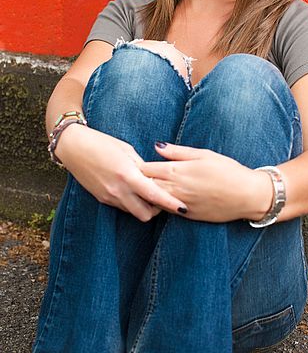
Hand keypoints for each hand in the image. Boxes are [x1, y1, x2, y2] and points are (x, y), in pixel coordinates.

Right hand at [55, 124, 187, 221]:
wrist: (74, 147)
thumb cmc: (102, 143)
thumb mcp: (127, 150)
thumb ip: (142, 166)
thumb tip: (156, 176)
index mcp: (127, 174)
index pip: (154, 195)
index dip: (170, 203)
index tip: (183, 208)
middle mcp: (118, 190)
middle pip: (146, 213)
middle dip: (157, 210)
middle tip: (164, 198)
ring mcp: (109, 196)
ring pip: (134, 213)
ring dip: (144, 207)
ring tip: (149, 193)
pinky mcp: (102, 199)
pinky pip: (123, 207)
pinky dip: (132, 203)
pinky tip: (133, 191)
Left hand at [141, 143, 272, 222]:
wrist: (246, 196)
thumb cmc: (228, 170)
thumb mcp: (204, 154)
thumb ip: (178, 152)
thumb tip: (157, 146)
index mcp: (178, 171)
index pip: (146, 169)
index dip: (139, 165)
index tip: (136, 162)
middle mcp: (175, 189)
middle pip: (145, 186)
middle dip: (139, 181)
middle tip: (135, 175)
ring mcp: (180, 205)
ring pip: (153, 200)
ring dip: (148, 194)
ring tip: (146, 187)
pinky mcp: (186, 216)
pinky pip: (166, 210)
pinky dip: (160, 204)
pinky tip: (162, 198)